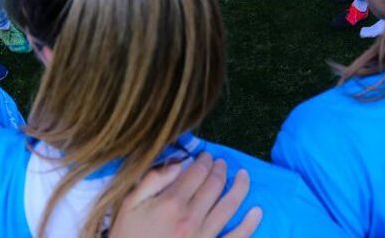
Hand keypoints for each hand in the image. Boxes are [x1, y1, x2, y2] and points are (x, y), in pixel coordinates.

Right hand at [112, 153, 261, 237]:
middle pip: (214, 186)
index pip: (196, 173)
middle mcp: (191, 218)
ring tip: (243, 175)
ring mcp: (204, 236)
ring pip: (229, 206)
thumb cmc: (127, 235)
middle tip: (221, 163)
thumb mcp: (129, 204)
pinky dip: (249, 224)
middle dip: (220, 169)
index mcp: (171, 203)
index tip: (206, 156)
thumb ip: (152, 181)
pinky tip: (257, 211)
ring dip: (239, 187)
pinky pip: (236, 237)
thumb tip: (178, 165)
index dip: (204, 160)